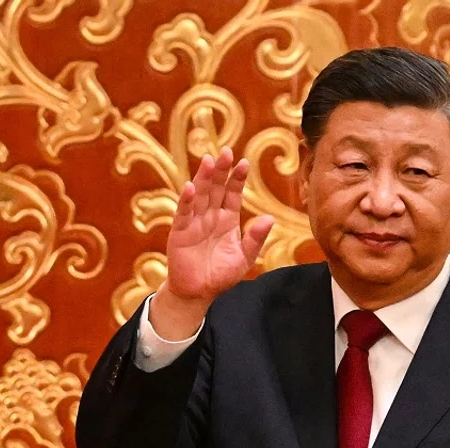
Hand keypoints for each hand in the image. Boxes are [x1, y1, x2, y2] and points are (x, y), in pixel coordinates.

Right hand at [150, 148, 273, 340]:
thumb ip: (255, 238)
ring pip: (200, 196)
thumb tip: (270, 218)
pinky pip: (183, 214)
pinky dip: (186, 201)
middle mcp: (210, 217)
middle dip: (221, 171)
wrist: (199, 293)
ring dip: (204, 179)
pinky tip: (191, 188)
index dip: (237, 179)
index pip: (232, 194)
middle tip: (226, 152)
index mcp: (226, 220)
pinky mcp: (180, 233)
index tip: (244, 162)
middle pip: (215, 189)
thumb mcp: (244, 257)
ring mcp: (194, 223)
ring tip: (209, 161)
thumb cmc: (220, 275)